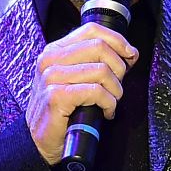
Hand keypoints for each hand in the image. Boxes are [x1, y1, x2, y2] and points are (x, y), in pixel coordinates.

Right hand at [25, 23, 138, 164]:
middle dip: (119, 68)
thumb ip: (96, 62)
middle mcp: (50, 59)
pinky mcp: (56, 96)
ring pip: (101, 70)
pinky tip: (106, 111)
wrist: (40, 140)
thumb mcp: (76, 78)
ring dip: (115, 90)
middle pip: (100, 47)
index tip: (130, 55)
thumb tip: (130, 53)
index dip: (117, 40)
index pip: (92, 30)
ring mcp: (51, 77)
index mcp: (55, 50)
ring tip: (111, 102)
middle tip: (117, 87)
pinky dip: (108, 103)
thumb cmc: (62, 110)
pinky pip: (96, 92)